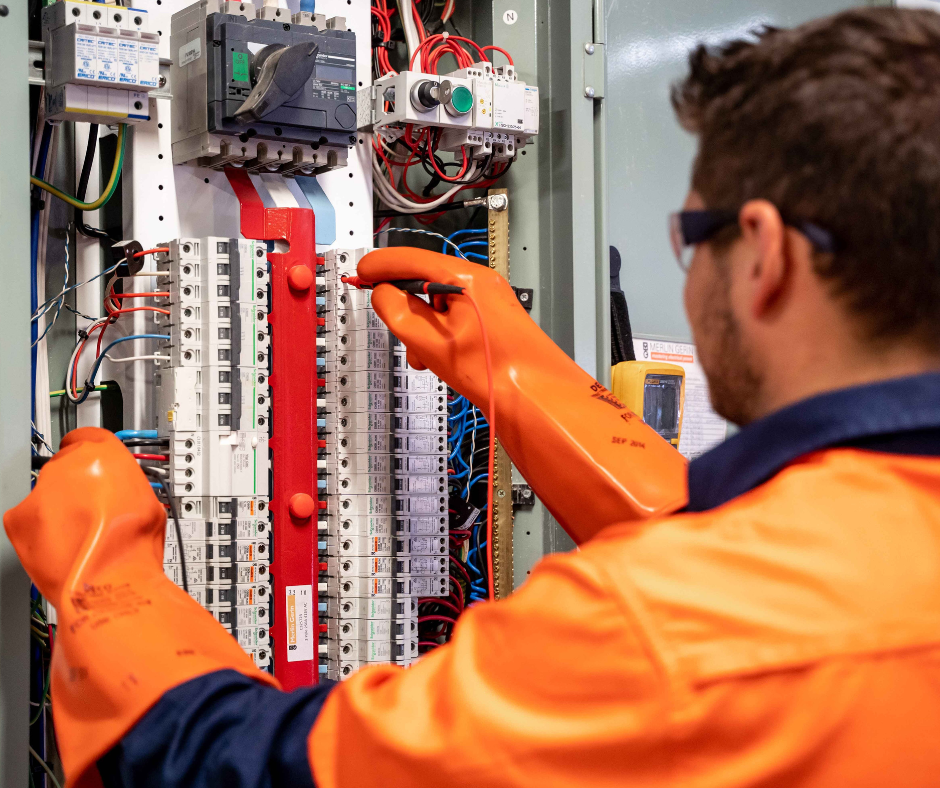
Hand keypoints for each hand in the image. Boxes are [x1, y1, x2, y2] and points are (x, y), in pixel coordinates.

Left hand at [4, 427, 163, 607]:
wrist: (110, 579)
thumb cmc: (133, 544)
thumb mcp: (149, 500)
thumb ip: (127, 484)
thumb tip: (122, 490)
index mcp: (103, 453)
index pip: (89, 437)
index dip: (91, 454)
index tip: (92, 466)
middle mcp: (68, 465)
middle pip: (67, 469)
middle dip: (77, 488)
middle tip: (92, 512)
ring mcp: (40, 491)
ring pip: (47, 495)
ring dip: (58, 510)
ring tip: (79, 535)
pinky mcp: (18, 518)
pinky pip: (27, 519)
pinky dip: (39, 531)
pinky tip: (61, 545)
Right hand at [358, 247, 536, 409]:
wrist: (535, 397)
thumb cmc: (494, 371)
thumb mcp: (429, 341)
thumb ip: (397, 311)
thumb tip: (383, 293)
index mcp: (466, 278)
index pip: (412, 259)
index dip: (381, 266)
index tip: (361, 274)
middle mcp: (481, 282)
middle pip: (426, 281)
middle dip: (405, 306)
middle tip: (390, 324)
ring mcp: (490, 301)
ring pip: (439, 304)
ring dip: (422, 327)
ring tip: (424, 356)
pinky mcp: (494, 319)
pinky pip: (456, 317)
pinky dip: (441, 335)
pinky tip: (440, 360)